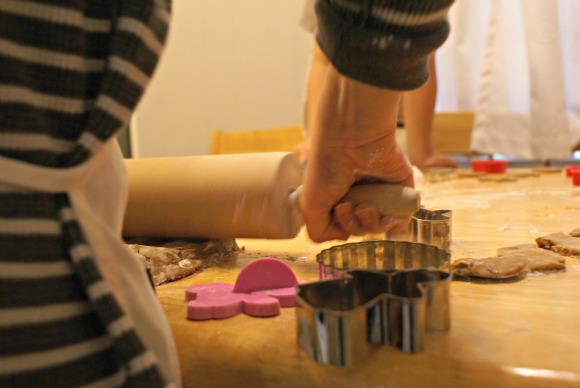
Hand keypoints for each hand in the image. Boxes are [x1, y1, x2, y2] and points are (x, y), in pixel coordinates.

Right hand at [299, 65, 414, 242]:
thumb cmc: (327, 168)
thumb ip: (319, 231)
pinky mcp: (400, 190)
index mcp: (337, 197)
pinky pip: (401, 219)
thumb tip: (344, 236)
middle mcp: (359, 195)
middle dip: (353, 225)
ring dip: (370, 225)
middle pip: (360, 229)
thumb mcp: (310, 206)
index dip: (338, 227)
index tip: (335, 210)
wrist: (351, 140)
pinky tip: (384, 215)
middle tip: (347, 206)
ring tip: (364, 207)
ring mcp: (380, 193)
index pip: (341, 226)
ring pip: (379, 227)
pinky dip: (393, 224)